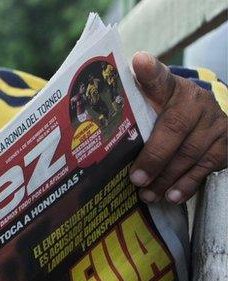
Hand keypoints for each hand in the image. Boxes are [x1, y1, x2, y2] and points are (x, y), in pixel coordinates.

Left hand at [130, 52, 226, 203]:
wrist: (205, 117)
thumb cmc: (166, 113)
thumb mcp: (150, 104)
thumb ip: (129, 106)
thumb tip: (88, 116)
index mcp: (172, 88)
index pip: (159, 78)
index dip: (149, 71)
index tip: (139, 61)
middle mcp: (196, 101)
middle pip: (174, 128)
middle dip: (154, 157)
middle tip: (136, 179)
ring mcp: (214, 122)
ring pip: (190, 153)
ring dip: (166, 177)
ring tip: (146, 194)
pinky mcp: (225, 143)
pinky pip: (206, 167)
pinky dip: (186, 184)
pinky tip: (171, 196)